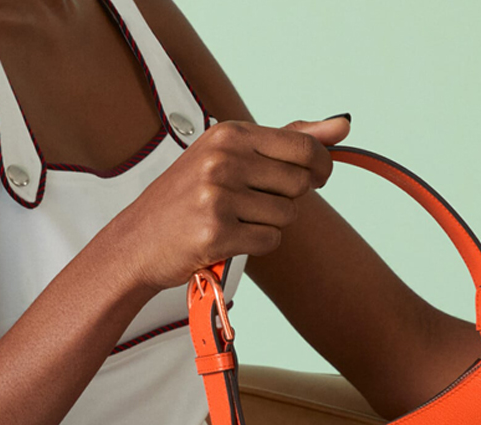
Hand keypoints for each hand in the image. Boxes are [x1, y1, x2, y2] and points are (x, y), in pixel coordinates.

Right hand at [105, 116, 350, 293]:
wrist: (137, 241)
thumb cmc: (187, 198)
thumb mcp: (231, 155)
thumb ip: (289, 139)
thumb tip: (343, 125)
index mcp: (229, 134)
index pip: (305, 148)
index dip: (321, 168)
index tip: (316, 177)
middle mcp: (223, 159)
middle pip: (300, 184)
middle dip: (288, 199)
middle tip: (255, 203)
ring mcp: (218, 196)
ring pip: (287, 215)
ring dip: (270, 223)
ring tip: (236, 220)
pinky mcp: (216, 233)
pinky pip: (270, 240)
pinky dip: (257, 244)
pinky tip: (230, 238)